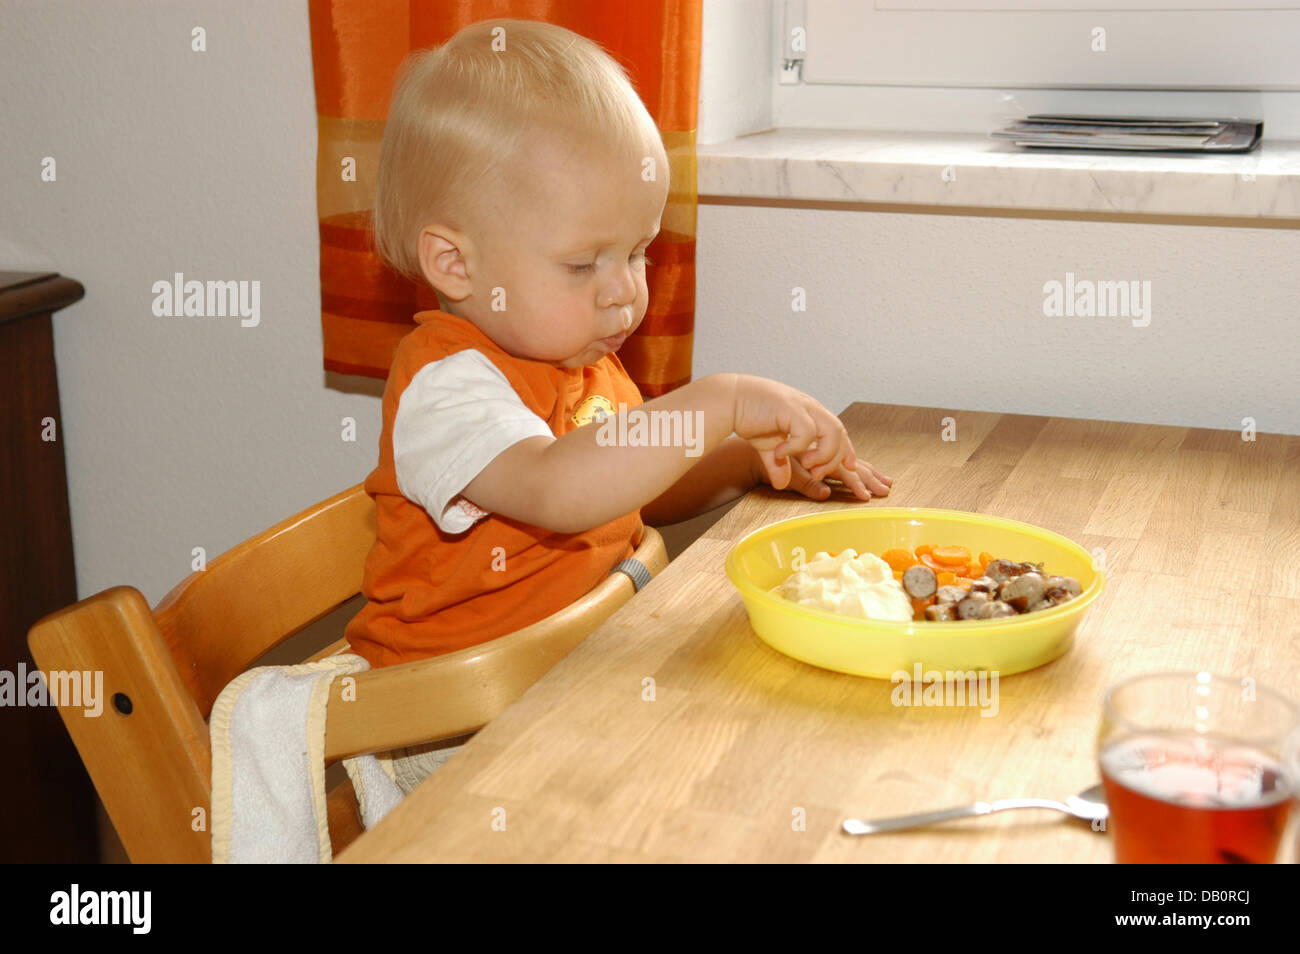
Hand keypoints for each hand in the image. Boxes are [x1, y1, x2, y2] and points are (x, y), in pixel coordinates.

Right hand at [733, 374, 889, 494]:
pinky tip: (780, 453)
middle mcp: (810, 408)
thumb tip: (782, 484)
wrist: (727, 400)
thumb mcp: (767, 446)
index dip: (845, 450)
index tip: (847, 467)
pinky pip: (806, 432)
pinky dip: (797, 447)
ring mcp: (802, 406)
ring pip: (832, 431)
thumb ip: (778, 464)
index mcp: (809, 413)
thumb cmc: (747, 417)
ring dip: (824, 453)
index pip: (838, 431)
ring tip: (806, 464)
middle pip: (840, 433)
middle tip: (817, 473)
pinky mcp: (790, 408)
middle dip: (835, 458)